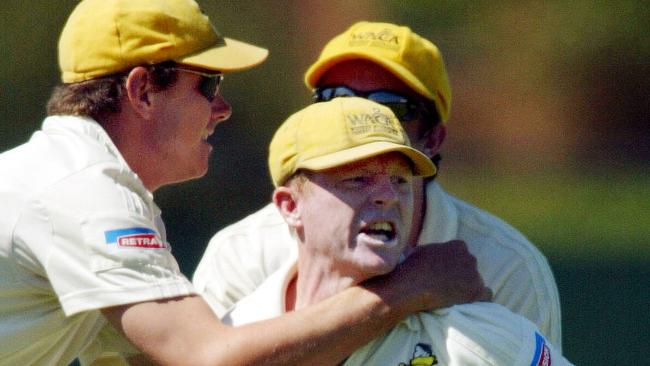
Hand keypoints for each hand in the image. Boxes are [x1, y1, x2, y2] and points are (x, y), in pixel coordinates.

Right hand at [369, 240, 491, 312]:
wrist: (411, 286)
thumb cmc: (412, 268)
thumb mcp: (420, 250)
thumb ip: (432, 251)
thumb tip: (428, 253)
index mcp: (458, 245)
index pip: (462, 253)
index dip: (454, 264)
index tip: (446, 272)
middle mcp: (470, 258)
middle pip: (470, 267)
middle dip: (462, 275)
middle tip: (449, 286)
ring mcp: (474, 275)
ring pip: (477, 281)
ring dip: (468, 288)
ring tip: (455, 297)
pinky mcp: (476, 291)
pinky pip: (487, 295)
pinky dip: (480, 300)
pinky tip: (469, 303)